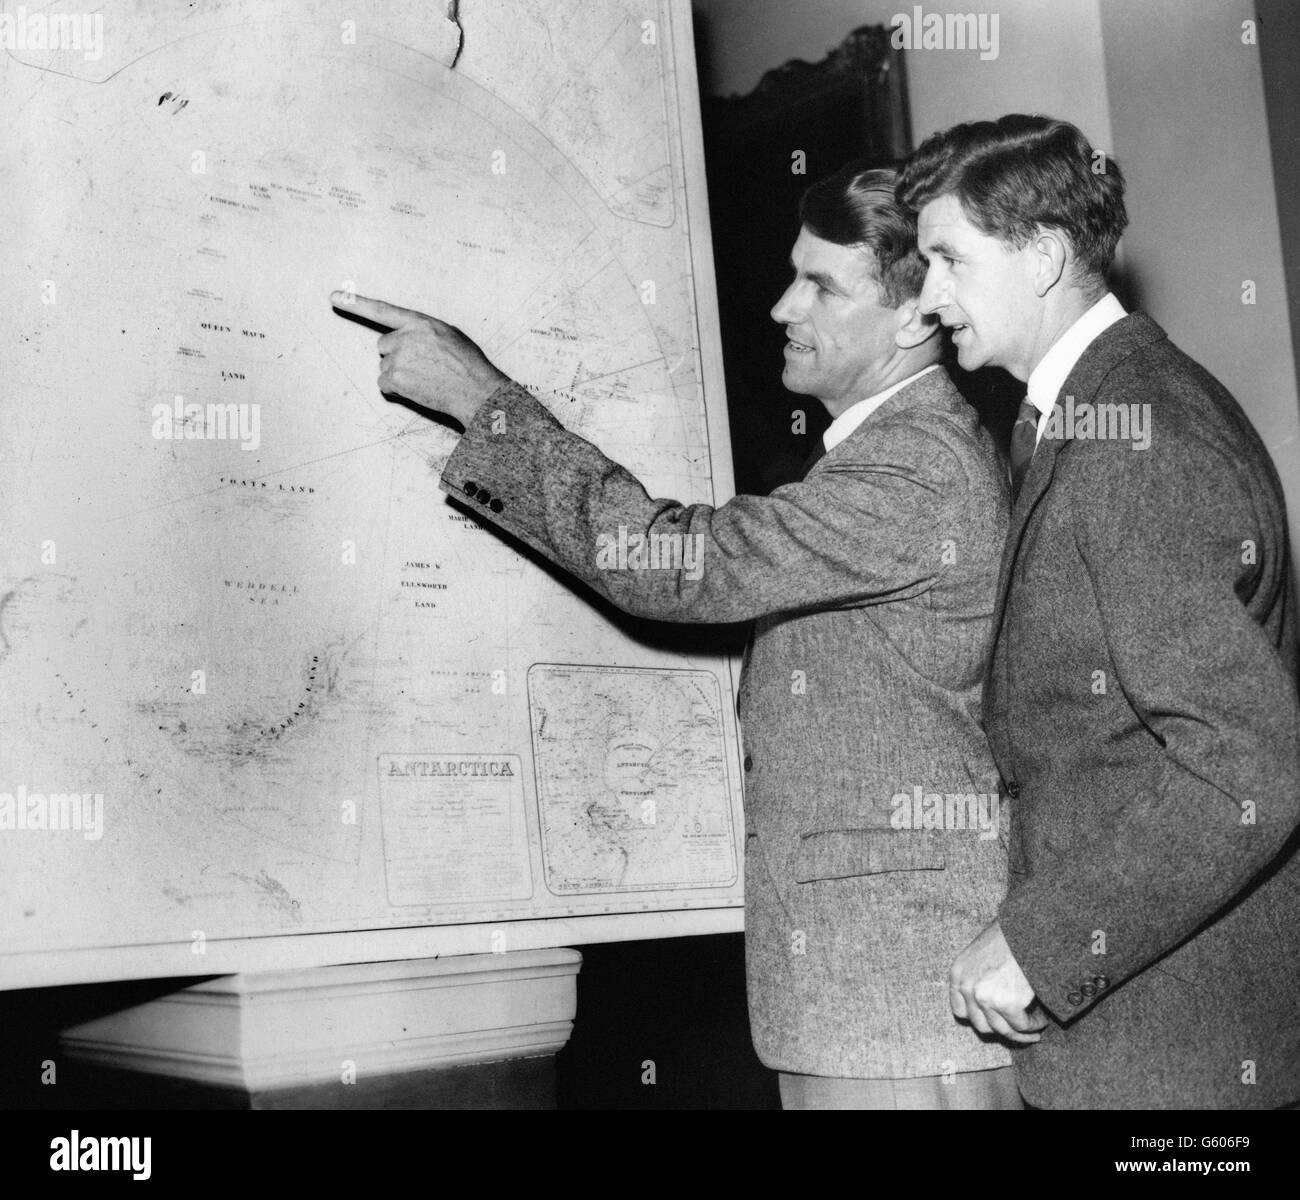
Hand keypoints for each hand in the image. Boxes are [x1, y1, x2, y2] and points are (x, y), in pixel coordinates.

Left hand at [330, 291, 509, 426]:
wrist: (476, 391)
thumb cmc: (469, 365)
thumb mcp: (450, 335)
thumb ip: (424, 332)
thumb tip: (411, 339)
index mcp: (420, 322)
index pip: (382, 310)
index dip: (356, 303)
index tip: (334, 298)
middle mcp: (406, 337)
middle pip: (384, 345)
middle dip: (398, 356)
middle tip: (423, 366)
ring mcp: (399, 358)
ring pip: (386, 367)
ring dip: (400, 374)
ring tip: (427, 379)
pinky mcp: (395, 378)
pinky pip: (385, 384)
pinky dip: (398, 389)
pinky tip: (419, 389)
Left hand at [949, 919, 1048, 1044]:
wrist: (1027, 926)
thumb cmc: (1009, 935)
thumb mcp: (981, 953)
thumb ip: (978, 977)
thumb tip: (989, 1006)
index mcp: (958, 973)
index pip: (960, 1011)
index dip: (978, 1018)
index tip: (994, 1020)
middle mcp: (968, 987)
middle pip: (981, 1025)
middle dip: (1001, 1028)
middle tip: (1018, 1027)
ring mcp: (986, 997)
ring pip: (1003, 1030)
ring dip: (1020, 1033)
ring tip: (1035, 1030)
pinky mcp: (1008, 1004)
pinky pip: (1022, 1026)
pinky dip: (1034, 1026)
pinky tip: (1043, 1020)